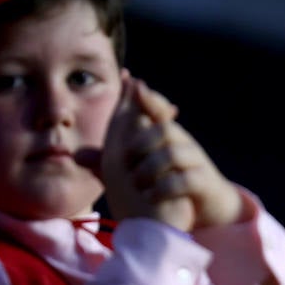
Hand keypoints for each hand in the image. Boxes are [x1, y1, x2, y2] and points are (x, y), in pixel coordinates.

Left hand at [101, 78, 244, 230]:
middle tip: (126, 155)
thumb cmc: (169, 181)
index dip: (145, 97)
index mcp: (165, 137)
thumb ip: (110, 163)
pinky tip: (152, 196)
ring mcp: (195, 162)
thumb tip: (77, 155)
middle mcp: (182, 144)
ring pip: (175, 153)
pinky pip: (188, 180)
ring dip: (152, 166)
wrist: (207, 203)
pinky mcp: (203, 183)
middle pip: (165, 127)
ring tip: (136, 181)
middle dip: (143, 138)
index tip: (132, 81)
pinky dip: (167, 187)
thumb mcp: (139, 170)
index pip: (155, 110)